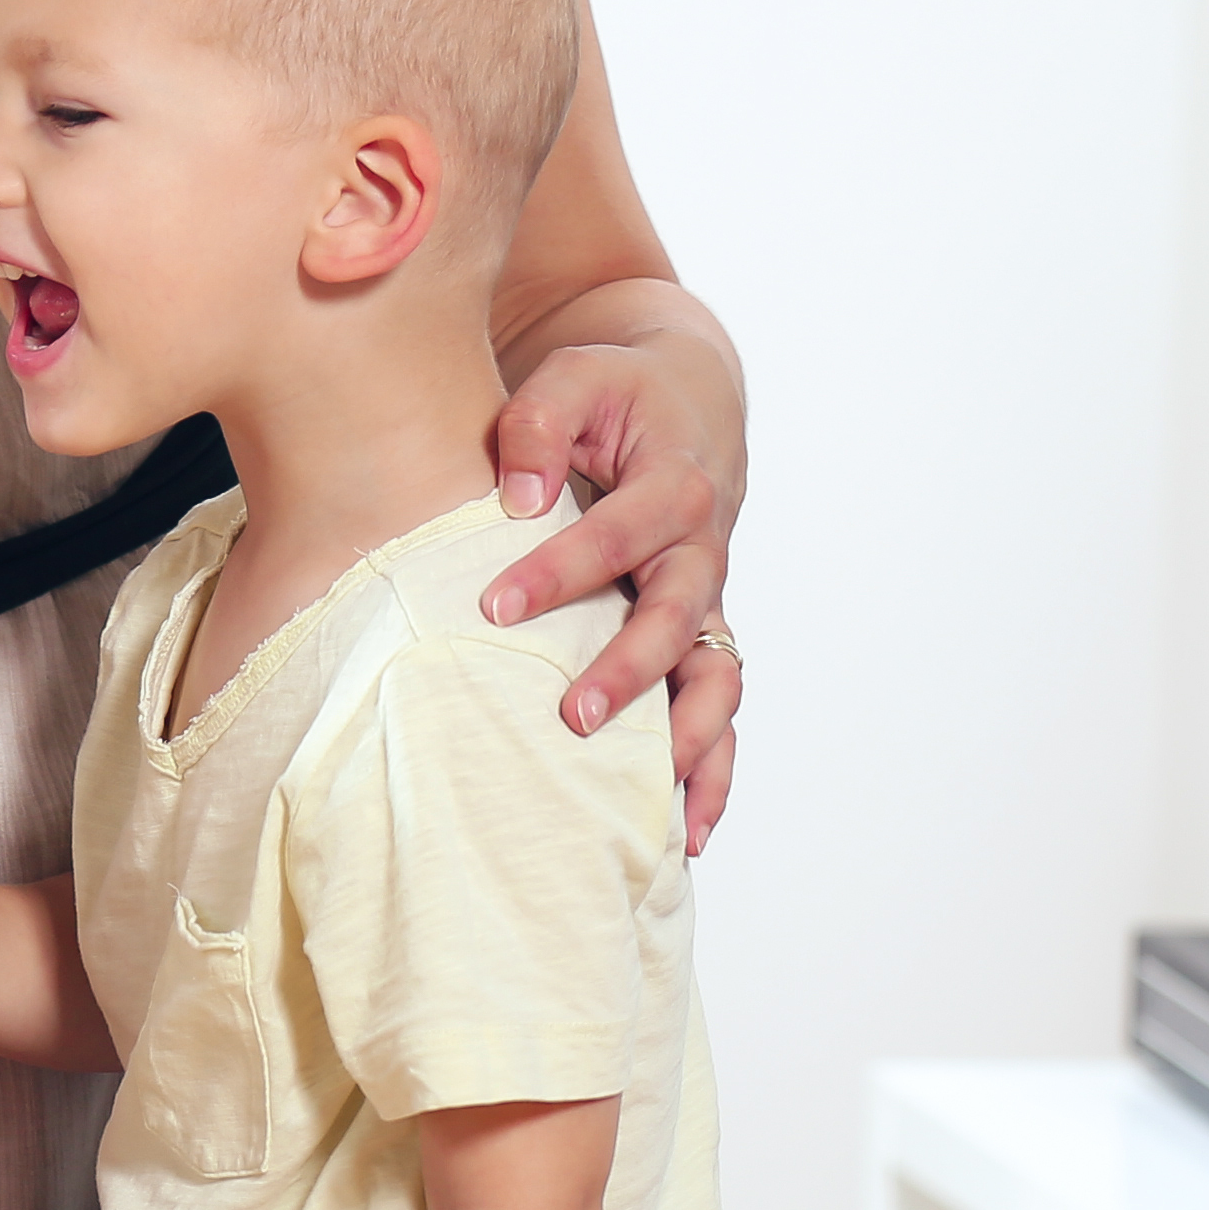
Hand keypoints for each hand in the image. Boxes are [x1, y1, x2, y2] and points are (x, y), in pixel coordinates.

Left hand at [484, 338, 744, 851]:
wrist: (685, 405)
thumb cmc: (616, 395)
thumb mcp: (577, 378)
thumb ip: (539, 423)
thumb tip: (520, 496)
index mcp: (675, 486)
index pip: (619, 534)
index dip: (559, 570)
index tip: (491, 605)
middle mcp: (702, 553)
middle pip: (676, 619)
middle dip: (629, 670)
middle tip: (572, 716)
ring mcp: (705, 602)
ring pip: (717, 680)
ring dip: (691, 742)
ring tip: (654, 807)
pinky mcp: (698, 635)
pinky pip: (716, 708)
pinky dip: (711, 769)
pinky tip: (686, 831)